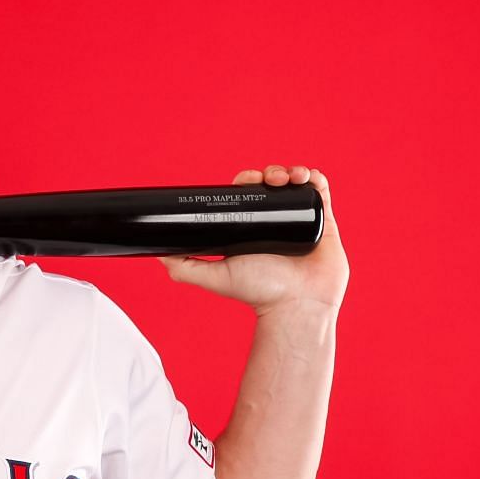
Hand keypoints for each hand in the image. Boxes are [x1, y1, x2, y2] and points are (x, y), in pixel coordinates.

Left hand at [162, 165, 347, 313]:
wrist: (296, 307)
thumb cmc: (260, 294)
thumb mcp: (216, 277)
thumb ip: (185, 268)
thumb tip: (157, 254)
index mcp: (251, 229)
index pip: (247, 193)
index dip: (246, 180)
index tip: (246, 179)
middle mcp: (274, 223)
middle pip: (271, 184)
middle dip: (268, 173)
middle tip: (267, 178)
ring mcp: (299, 220)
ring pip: (295, 184)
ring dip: (290, 171)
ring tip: (288, 178)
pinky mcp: (323, 222)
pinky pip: (320, 192)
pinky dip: (314, 178)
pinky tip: (307, 177)